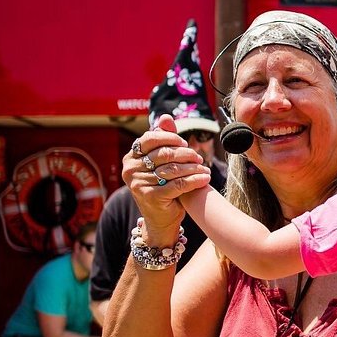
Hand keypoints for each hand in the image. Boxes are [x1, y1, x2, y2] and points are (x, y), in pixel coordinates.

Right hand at [122, 115, 209, 239]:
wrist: (160, 220)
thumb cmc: (162, 187)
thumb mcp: (161, 163)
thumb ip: (163, 140)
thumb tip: (166, 117)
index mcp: (130, 158)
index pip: (150, 139)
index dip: (170, 138)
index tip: (184, 143)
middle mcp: (130, 170)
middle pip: (164, 154)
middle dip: (185, 154)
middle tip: (198, 157)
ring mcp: (138, 184)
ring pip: (173, 169)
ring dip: (193, 167)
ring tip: (205, 168)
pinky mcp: (151, 197)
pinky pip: (179, 184)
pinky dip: (195, 180)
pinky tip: (205, 178)